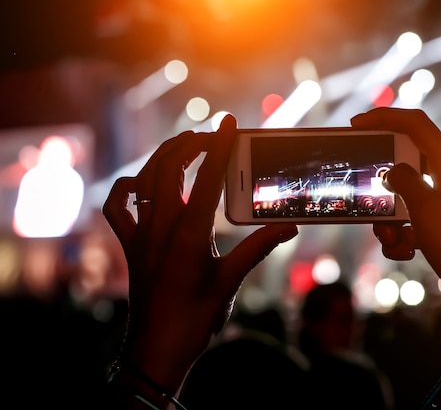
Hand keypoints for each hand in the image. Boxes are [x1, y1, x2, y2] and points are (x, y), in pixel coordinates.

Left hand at [102, 115, 297, 395]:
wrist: (157, 349)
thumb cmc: (195, 319)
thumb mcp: (231, 281)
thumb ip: (259, 248)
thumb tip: (288, 226)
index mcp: (189, 234)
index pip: (207, 178)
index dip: (219, 147)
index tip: (228, 124)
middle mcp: (161, 228)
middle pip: (169, 169)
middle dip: (190, 144)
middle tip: (211, 134)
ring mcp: (141, 235)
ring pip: (145, 180)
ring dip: (164, 157)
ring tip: (185, 146)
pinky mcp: (131, 246)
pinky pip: (118, 208)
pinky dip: (127, 188)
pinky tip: (141, 183)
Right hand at [351, 107, 440, 323]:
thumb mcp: (424, 207)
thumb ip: (403, 180)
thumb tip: (392, 170)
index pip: (415, 124)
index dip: (384, 117)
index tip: (357, 124)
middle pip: (404, 163)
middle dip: (382, 185)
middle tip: (366, 198)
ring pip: (403, 195)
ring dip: (389, 217)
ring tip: (391, 239)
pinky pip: (411, 217)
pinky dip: (401, 233)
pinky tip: (406, 250)